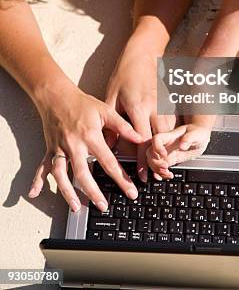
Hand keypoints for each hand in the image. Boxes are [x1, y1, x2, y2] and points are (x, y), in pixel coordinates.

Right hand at [29, 82, 142, 211]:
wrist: (57, 95)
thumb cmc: (82, 103)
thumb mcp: (106, 111)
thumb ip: (123, 126)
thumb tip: (140, 138)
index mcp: (90, 136)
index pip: (108, 162)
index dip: (121, 178)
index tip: (130, 191)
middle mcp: (74, 145)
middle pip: (83, 174)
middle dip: (93, 193)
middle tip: (104, 206)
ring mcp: (60, 149)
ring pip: (61, 175)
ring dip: (68, 193)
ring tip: (76, 207)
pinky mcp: (50, 149)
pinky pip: (42, 167)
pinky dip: (37, 180)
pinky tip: (34, 193)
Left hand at [104, 56, 175, 181]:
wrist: (143, 55)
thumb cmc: (125, 74)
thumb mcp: (111, 96)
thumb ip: (110, 122)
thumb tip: (107, 145)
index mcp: (138, 107)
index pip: (142, 140)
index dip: (143, 160)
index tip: (142, 175)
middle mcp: (154, 107)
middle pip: (161, 139)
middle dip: (159, 159)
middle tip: (156, 174)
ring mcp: (165, 105)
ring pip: (171, 132)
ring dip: (167, 149)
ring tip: (162, 165)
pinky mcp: (170, 103)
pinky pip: (174, 124)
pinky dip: (173, 138)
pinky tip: (169, 147)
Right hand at [147, 121, 212, 178]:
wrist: (201, 137)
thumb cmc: (198, 132)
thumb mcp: (197, 134)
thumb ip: (189, 138)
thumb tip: (183, 145)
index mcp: (170, 136)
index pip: (156, 139)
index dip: (157, 148)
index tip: (164, 155)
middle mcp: (165, 144)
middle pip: (150, 152)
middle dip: (155, 162)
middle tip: (165, 167)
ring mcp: (166, 153)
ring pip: (153, 161)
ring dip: (157, 170)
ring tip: (168, 173)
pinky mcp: (170, 160)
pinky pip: (159, 167)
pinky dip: (159, 173)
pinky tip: (167, 176)